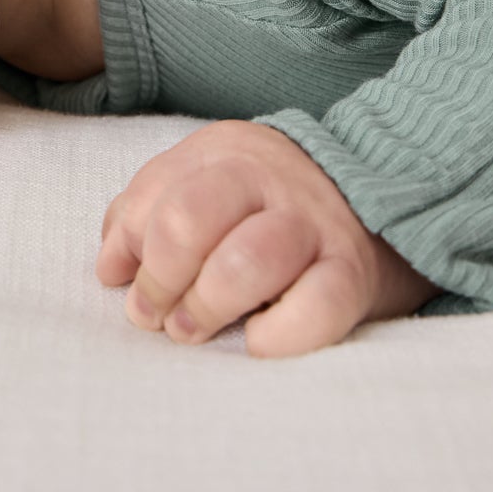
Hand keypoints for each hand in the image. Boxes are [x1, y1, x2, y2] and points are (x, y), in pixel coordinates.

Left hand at [96, 120, 442, 357]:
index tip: (131, 288)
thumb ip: (149, 212)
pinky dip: (277, 336)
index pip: (154, 196)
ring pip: (245, 262)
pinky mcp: (353, 271)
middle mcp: (267, 177)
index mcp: (222, 151)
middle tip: (161, 317)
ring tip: (194, 330)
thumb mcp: (207, 184)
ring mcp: (313, 222)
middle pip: (189, 220)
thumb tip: (110, 270)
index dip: (131, 252)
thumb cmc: (269, 207)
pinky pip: (315, 308)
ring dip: (206, 307)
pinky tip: (256, 340)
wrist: (382, 199)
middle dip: (161, 280)